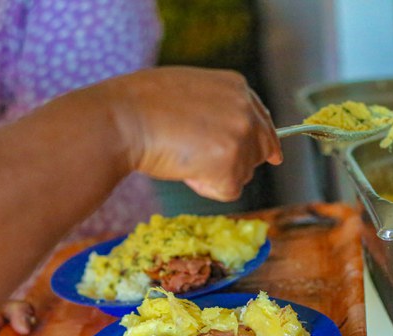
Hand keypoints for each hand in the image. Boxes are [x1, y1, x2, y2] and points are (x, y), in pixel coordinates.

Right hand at [104, 67, 282, 200]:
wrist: (121, 119)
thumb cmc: (139, 105)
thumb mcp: (187, 90)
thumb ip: (215, 106)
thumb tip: (228, 131)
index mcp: (237, 86)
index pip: (263, 121)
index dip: (262, 143)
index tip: (271, 156)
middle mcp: (245, 109)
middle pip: (260, 152)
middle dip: (235, 162)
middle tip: (197, 157)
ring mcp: (240, 136)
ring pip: (242, 175)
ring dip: (214, 175)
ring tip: (182, 154)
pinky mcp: (231, 164)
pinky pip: (228, 191)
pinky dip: (205, 189)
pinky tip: (184, 170)